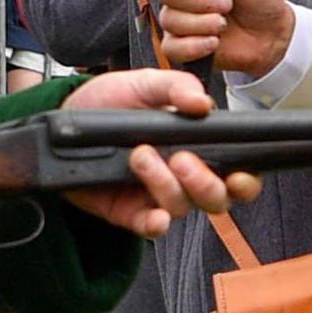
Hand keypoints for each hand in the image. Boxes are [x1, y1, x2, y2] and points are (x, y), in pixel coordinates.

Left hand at [52, 67, 256, 236]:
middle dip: (206, 183)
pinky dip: (156, 224)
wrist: (65, 116)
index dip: (246, 180)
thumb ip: (175, 87)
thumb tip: (203, 103)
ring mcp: (157, 196)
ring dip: (166, 184)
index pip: (237, 172)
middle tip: (181, 158)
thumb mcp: (144, 84)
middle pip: (217, 199)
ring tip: (140, 155)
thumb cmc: (112, 101)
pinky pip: (152, 228)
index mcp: (199, 146)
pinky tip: (153, 214)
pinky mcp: (130, 213)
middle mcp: (184, 177)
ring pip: (182, 207)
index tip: (240, 174)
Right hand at [151, 0, 296, 75]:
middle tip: (227, 3)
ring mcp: (179, 18)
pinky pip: (172, 47)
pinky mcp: (181, 44)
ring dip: (202, 23)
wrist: (271, 35)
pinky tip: (214, 42)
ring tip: (224, 23)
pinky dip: (194, 46)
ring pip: (169, 20)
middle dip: (199, 0)